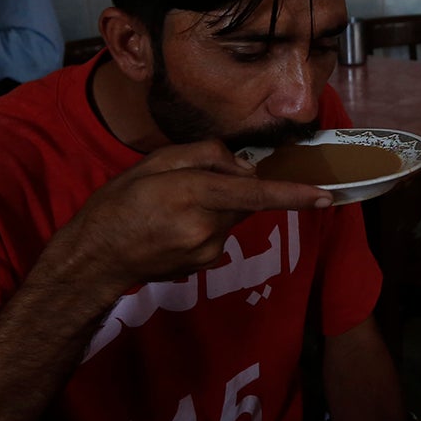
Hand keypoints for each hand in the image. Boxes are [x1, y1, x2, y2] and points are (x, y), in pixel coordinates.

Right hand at [44, 140, 333, 294]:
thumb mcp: (154, 163)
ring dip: (215, 206)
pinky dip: (206, 224)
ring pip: (231, 216)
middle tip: (187, 185)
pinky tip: (172, 228)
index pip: (254, 192)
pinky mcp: (204, 264)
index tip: (325, 195)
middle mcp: (206, 227)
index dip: (293, 194)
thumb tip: (243, 167)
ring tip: (171, 210)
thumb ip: (204, 156)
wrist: (96, 257)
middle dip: (231, 186)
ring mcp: (207, 251)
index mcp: (193, 194)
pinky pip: (219, 234)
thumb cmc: (118, 203)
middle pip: (244, 199)